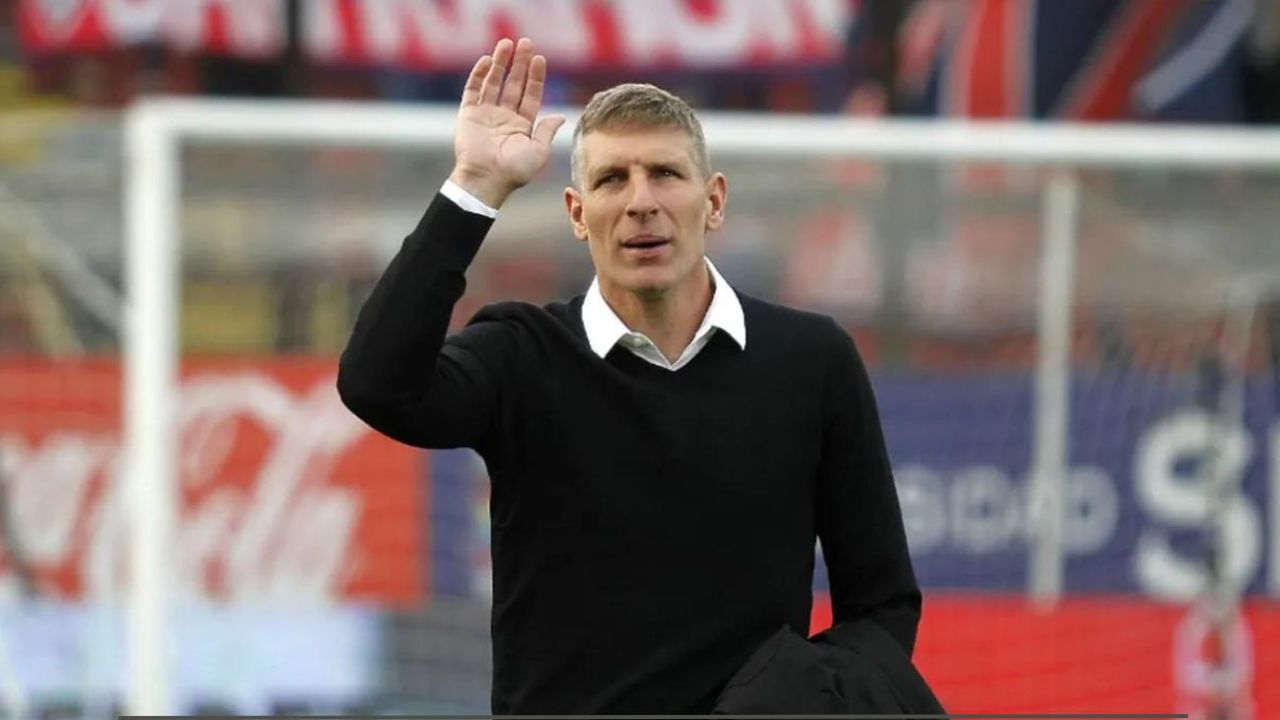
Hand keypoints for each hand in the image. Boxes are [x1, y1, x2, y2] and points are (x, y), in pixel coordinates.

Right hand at [450, 37, 565, 208]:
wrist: (486, 180)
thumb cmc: (514, 171)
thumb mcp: (538, 152)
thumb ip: (547, 131)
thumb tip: (561, 116)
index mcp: (522, 126)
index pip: (531, 95)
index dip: (536, 77)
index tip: (540, 59)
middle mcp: (504, 117)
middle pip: (514, 84)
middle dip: (520, 64)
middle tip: (526, 43)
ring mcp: (486, 114)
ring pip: (494, 82)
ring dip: (500, 63)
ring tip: (506, 44)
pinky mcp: (468, 115)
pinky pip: (473, 90)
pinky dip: (479, 75)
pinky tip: (487, 60)